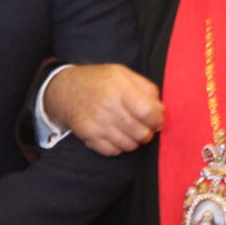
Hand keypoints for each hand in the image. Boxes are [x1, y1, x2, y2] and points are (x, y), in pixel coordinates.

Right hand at [45, 64, 163, 155]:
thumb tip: (161, 110)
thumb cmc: (98, 80)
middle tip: (144, 127)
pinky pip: (112, 151)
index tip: (157, 120)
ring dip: (134, 141)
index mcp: (119, 88)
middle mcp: (108, 107)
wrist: (64, 89)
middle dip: (147, 132)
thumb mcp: (123, 73)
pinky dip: (118, 147)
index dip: (157, 119)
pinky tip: (116, 135)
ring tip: (130, 131)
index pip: (147, 112)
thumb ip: (146, 88)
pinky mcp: (89, 136)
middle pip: (140, 132)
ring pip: (128, 145)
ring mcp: (97, 123)